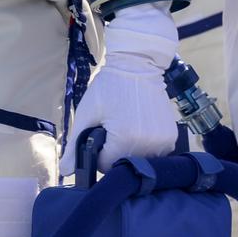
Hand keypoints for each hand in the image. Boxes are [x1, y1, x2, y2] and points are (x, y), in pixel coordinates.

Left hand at [62, 4, 178, 175]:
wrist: (137, 64)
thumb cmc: (108, 88)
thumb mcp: (86, 113)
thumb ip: (74, 145)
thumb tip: (66, 172)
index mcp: (125, 140)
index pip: (106, 166)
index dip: (99, 154)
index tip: (99, 137)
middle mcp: (148, 145)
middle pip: (124, 164)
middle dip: (115, 152)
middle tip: (112, 129)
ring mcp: (164, 141)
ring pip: (141, 160)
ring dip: (131, 150)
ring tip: (126, 126)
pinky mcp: (172, 136)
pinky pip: (156, 152)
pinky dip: (146, 145)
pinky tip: (140, 128)